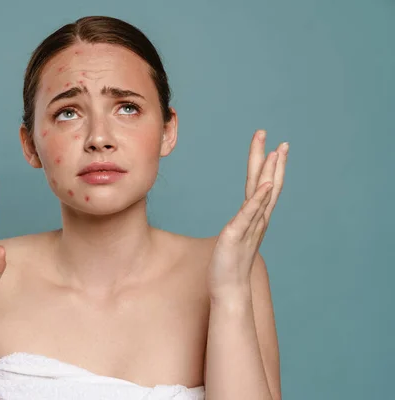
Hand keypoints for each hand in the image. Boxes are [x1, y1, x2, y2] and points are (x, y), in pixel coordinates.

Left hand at [207, 130, 287, 301]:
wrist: (229, 288)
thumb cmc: (228, 263)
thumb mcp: (234, 236)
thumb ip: (241, 224)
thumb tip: (240, 218)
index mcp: (254, 217)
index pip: (263, 186)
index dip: (269, 166)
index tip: (275, 146)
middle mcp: (256, 219)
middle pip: (267, 185)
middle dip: (272, 161)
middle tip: (280, 140)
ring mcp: (249, 226)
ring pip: (262, 195)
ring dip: (270, 173)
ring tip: (276, 152)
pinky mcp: (237, 234)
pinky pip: (250, 213)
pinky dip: (259, 198)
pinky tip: (264, 185)